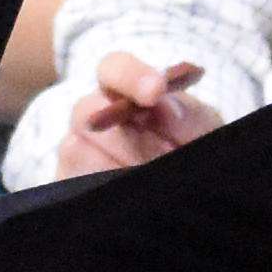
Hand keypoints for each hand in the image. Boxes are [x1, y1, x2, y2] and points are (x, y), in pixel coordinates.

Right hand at [53, 50, 217, 173]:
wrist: (189, 202)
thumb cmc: (191, 150)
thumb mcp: (204, 133)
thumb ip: (194, 117)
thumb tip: (164, 105)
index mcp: (127, 94)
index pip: (114, 69)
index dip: (130, 76)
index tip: (156, 90)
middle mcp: (97, 118)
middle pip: (88, 110)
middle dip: (128, 137)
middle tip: (166, 154)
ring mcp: (78, 151)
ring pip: (75, 147)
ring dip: (119, 165)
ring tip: (148, 173)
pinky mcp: (67, 180)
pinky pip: (71, 178)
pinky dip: (102, 179)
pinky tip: (126, 186)